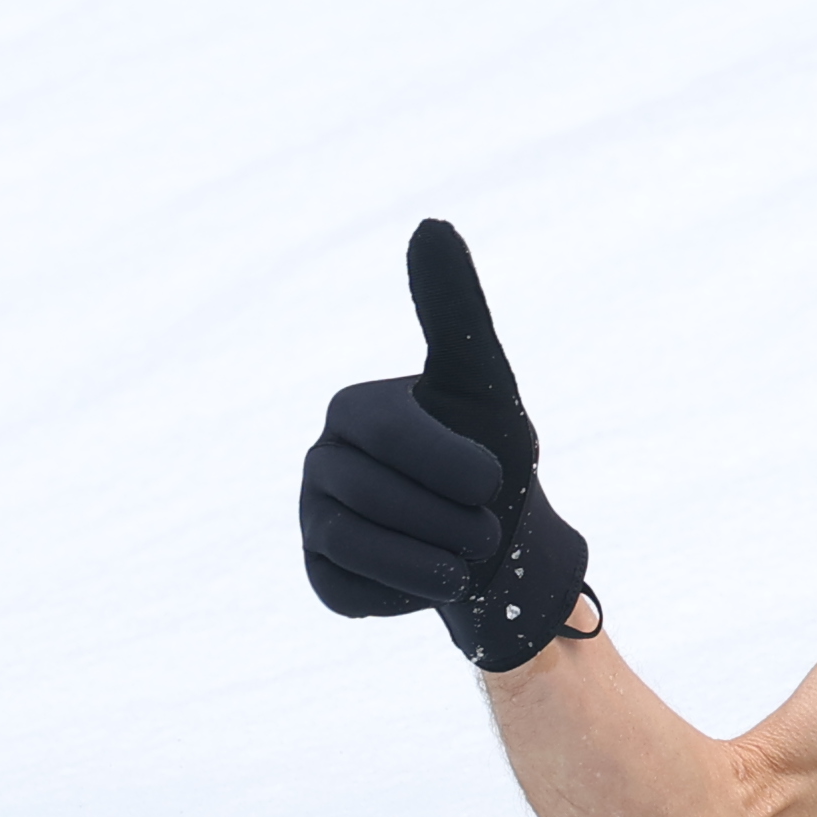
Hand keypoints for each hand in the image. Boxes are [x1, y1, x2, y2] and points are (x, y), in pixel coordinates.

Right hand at [297, 218, 596, 672]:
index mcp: (354, 408)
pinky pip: (348, 591)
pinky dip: (404, 592)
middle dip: (452, 519)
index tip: (494, 478)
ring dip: (432, 559)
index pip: (395, 435)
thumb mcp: (484, 383)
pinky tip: (430, 576)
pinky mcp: (321, 575)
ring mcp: (313, 518)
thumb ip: (454, 310)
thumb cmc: (492, 455)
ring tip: (466, 556)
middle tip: (485, 526)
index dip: (457, 465)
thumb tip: (431, 224)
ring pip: (358, 546)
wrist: (504, 546)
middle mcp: (322, 459)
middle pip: (378, 496)